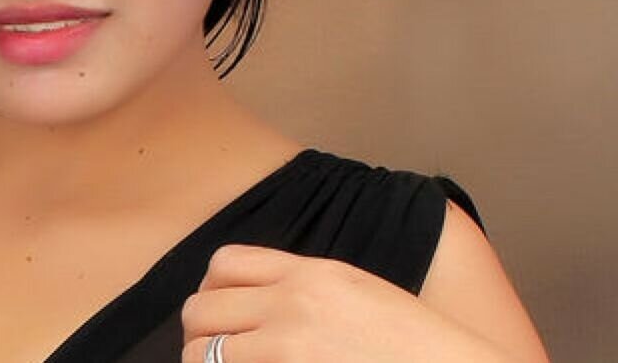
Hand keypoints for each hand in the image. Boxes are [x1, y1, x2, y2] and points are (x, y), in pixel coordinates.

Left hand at [179, 245, 502, 362]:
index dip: (212, 291)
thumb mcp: (360, 295)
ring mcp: (288, 348)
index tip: (221, 317)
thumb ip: (305, 291)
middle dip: (200, 334)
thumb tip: (254, 304)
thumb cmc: (417, 349)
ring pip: (201, 353)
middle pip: (200, 309)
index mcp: (312, 274)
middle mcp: (292, 304)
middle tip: (216, 356)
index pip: (223, 263)